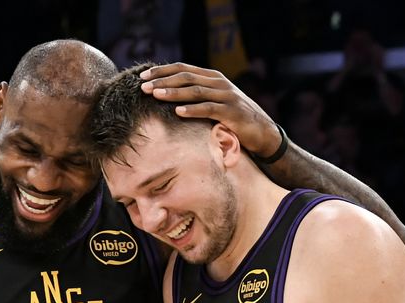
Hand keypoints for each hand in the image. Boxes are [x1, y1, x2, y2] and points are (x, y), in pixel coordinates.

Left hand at [139, 63, 281, 156]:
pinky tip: (178, 111)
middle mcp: (219, 83)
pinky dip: (193, 110)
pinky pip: (209, 109)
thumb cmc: (233, 118)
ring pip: (195, 91)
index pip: (183, 68)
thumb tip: (167, 94)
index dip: (162, 71)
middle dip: (163, 81)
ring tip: (155, 95)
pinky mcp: (232, 112)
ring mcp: (227, 96)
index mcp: (212, 77)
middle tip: (143, 86)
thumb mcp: (214, 101)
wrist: (262, 132)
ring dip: (173, 92)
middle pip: (186, 77)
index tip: (142, 76)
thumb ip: (196, 94)